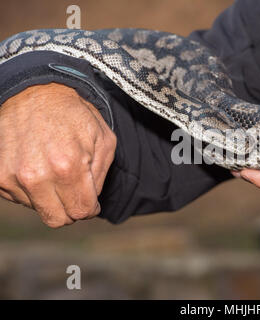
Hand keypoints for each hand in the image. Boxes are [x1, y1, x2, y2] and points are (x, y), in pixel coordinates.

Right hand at [0, 83, 115, 226]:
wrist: (34, 91)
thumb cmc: (74, 114)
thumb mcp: (103, 139)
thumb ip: (101, 177)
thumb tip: (91, 201)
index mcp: (67, 168)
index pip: (82, 212)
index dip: (90, 208)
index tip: (90, 199)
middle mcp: (36, 176)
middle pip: (58, 219)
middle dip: (71, 208)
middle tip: (74, 190)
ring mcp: (12, 176)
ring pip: (38, 209)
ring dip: (49, 196)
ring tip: (53, 167)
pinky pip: (19, 198)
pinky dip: (31, 188)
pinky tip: (36, 164)